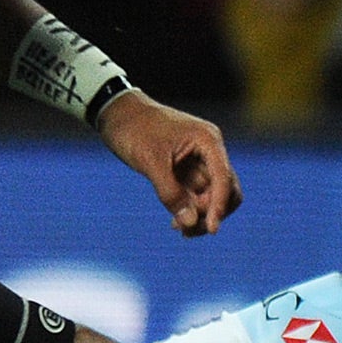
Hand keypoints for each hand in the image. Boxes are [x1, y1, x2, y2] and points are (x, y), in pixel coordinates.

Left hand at [97, 91, 240, 236]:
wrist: (115, 112)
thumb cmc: (134, 129)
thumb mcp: (150, 161)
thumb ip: (170, 192)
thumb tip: (191, 222)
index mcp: (207, 141)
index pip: (224, 178)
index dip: (220, 205)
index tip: (211, 229)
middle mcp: (209, 151)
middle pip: (226, 190)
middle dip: (212, 212)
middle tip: (189, 230)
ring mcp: (198, 161)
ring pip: (211, 196)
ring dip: (200, 215)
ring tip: (179, 229)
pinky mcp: (186, 170)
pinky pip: (195, 195)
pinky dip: (189, 209)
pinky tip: (176, 222)